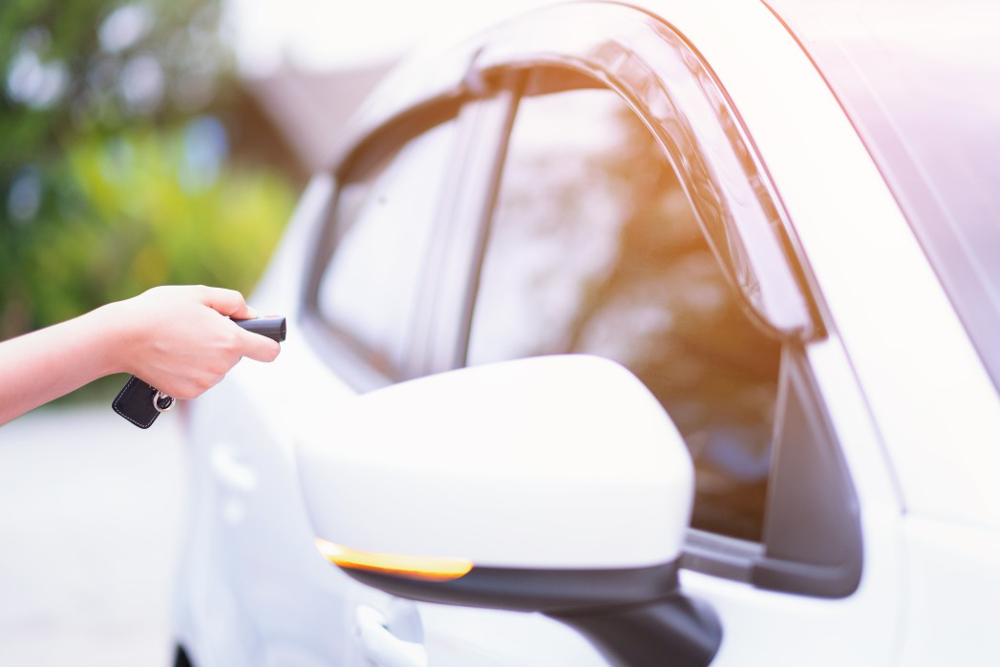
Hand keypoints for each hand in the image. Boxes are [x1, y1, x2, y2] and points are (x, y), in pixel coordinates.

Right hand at [106, 285, 280, 398]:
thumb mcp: (200, 294)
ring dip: (207, 356)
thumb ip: (234, 303)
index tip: (262, 336)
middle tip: (198, 328)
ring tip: (181, 341)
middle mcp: (222, 366)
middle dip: (225, 343)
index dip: (269, 342)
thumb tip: (253, 315)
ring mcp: (205, 382)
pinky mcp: (188, 393)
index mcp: (230, 341)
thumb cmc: (159, 311)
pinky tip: (174, 356)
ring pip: (218, 368)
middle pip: (237, 356)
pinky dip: (191, 370)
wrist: (121, 337)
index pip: (270, 351)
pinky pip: (200, 380)